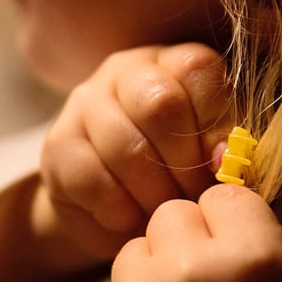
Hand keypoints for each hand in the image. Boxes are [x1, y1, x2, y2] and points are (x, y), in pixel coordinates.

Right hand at [35, 43, 233, 265]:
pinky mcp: (57, 144)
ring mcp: (84, 103)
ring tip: (162, 214)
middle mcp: (125, 71)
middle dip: (184, 164)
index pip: (197, 69)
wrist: (106, 210)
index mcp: (170, 62)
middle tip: (192, 197)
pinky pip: (93, 179)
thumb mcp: (206, 157)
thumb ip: (223, 147)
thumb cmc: (170, 177)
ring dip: (154, 193)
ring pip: (127, 147)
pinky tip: (127, 218)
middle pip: (161, 104)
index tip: (222, 168)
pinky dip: (119, 209)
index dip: (216, 123)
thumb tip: (225, 159)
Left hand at [90, 184, 281, 281]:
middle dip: (186, 240)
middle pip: (170, 214)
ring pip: (133, 250)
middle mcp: (192, 271)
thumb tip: (220, 206)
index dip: (231, 221)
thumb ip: (259, 251)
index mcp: (255, 260)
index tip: (236, 248)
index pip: (224, 194)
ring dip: (151, 271)